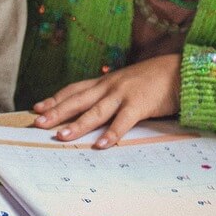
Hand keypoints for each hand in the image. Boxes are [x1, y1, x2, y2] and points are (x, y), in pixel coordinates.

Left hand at [31, 54, 180, 147]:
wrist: (178, 71)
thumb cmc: (152, 80)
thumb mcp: (125, 83)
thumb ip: (109, 94)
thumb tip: (93, 107)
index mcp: (104, 82)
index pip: (73, 90)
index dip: (55, 99)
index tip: (37, 108)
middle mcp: (109, 86)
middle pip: (77, 100)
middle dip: (56, 112)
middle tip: (37, 123)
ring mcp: (123, 94)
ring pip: (95, 111)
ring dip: (77, 125)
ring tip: (61, 137)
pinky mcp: (139, 104)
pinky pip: (122, 121)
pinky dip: (111, 134)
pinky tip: (100, 145)